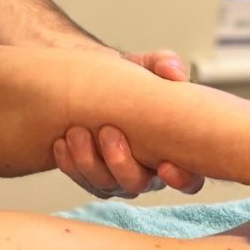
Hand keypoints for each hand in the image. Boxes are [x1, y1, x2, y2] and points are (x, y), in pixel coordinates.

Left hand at [54, 48, 205, 197]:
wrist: (94, 83)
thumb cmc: (131, 79)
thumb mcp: (148, 67)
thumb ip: (164, 64)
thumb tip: (173, 72)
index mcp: (174, 151)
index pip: (189, 180)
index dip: (181, 179)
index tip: (165, 165)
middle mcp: (147, 172)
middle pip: (137, 184)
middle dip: (121, 162)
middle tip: (108, 132)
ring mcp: (117, 178)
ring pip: (106, 185)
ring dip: (89, 163)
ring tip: (76, 134)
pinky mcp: (91, 177)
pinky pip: (81, 180)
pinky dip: (70, 164)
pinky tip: (61, 144)